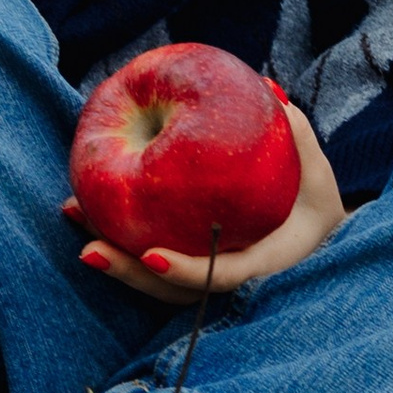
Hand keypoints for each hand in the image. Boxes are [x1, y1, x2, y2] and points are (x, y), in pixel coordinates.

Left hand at [68, 100, 344, 306]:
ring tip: (73, 214)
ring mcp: (203, 278)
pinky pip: (147, 257)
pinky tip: (84, 203)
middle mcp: (228, 281)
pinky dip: (117, 233)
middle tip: (89, 249)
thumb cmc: (316, 205)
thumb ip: (300, 142)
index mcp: (265, 267)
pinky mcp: (185, 262)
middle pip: (171, 289)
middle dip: (128, 273)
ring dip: (112, 254)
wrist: (314, 237)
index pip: (220, 277)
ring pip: (152, 280)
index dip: (187, 271)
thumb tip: (277, 102)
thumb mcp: (319, 178)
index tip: (152, 256)